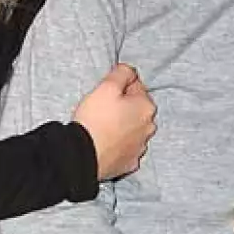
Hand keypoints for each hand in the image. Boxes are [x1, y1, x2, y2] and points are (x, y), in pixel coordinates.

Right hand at [73, 63, 155, 179]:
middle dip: (123, 107)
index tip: (106, 94)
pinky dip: (118, 145)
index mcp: (146, 107)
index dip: (119, 87)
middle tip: (102, 110)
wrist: (84, 155)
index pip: (136, 87)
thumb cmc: (95, 119)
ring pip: (132, 130)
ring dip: (122, 127)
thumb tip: (129, 70)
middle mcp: (149, 128)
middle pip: (136, 109)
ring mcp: (140, 147)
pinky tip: (106, 143)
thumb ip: (122, 72)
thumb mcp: (107, 87)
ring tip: (102, 128)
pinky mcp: (130, 163)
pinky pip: (126, 148)